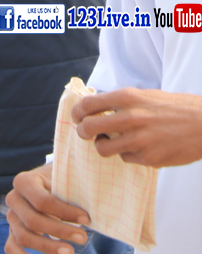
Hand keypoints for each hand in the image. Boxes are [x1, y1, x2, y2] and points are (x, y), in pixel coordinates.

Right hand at [5, 164, 89, 253]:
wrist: (47, 185)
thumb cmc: (60, 183)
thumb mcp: (63, 180)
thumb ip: (70, 192)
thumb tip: (89, 214)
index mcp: (23, 182)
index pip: (41, 201)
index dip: (64, 212)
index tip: (86, 219)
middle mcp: (13, 199)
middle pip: (32, 220)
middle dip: (59, 231)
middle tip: (83, 238)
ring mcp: (12, 217)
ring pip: (24, 236)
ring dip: (48, 247)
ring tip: (70, 252)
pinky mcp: (13, 232)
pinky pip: (12, 247)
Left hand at [72, 87, 201, 166]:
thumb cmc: (175, 108)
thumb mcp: (146, 95)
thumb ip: (121, 102)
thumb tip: (95, 108)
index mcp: (127, 97)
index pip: (88, 104)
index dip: (77, 112)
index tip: (77, 117)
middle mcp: (130, 118)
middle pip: (88, 128)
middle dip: (83, 132)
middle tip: (86, 133)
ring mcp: (139, 140)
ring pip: (103, 148)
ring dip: (103, 145)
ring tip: (110, 142)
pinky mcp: (149, 158)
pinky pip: (126, 158)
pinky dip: (128, 154)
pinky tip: (139, 148)